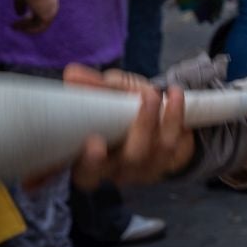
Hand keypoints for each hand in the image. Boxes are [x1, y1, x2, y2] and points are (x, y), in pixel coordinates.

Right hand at [11, 0, 58, 33]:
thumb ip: (22, 5)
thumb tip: (20, 14)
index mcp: (51, 0)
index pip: (41, 13)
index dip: (30, 18)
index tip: (19, 20)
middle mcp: (54, 6)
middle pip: (41, 21)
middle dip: (27, 25)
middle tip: (14, 26)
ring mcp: (52, 12)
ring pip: (38, 25)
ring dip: (25, 27)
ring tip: (13, 26)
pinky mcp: (47, 17)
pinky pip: (36, 27)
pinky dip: (26, 28)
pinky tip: (16, 26)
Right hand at [64, 64, 196, 189]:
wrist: (159, 118)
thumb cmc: (122, 110)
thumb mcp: (107, 96)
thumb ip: (92, 88)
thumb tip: (72, 72)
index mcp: (91, 163)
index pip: (85, 174)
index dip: (88, 163)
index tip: (94, 143)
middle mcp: (116, 171)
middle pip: (122, 164)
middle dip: (129, 134)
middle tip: (140, 103)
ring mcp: (144, 169)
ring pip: (149, 152)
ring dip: (150, 119)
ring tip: (152, 93)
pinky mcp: (169, 162)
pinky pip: (173, 143)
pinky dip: (174, 115)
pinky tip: (174, 94)